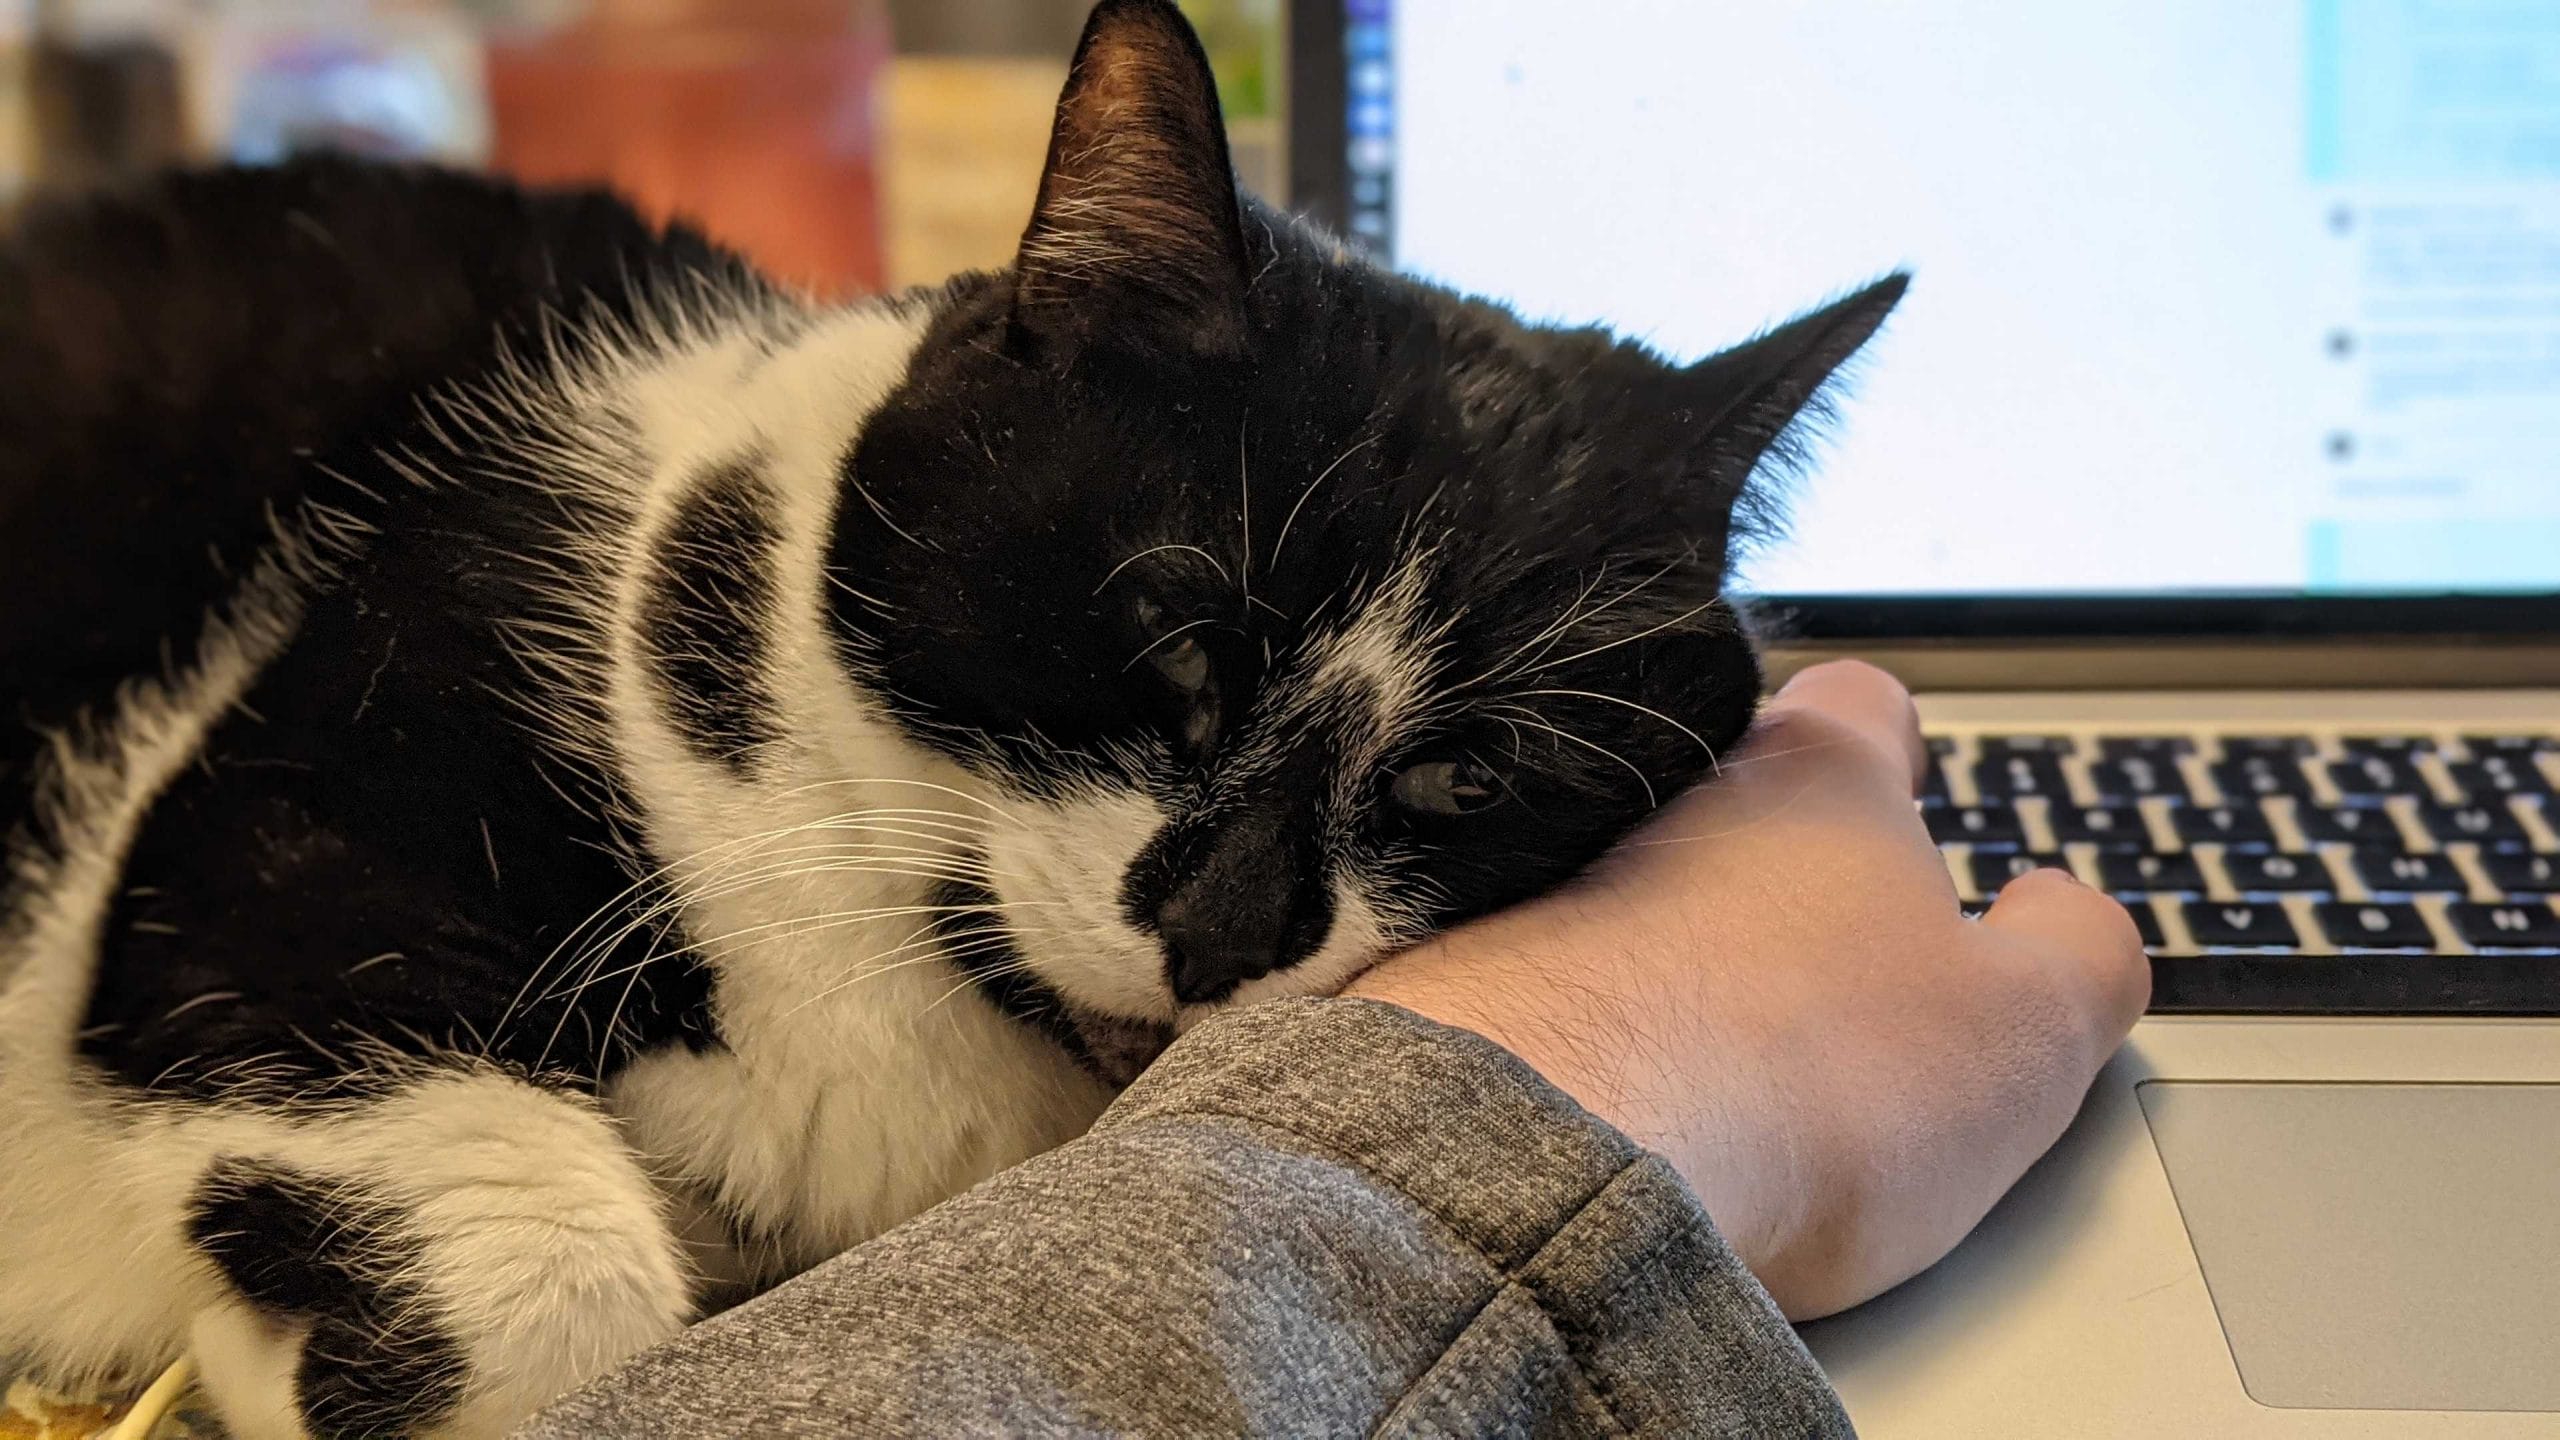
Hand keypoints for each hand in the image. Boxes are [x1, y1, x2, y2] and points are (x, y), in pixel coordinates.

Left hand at [1347, 660, 2147, 1318]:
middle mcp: (1659, 794)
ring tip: (1718, 1072)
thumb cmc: (1797, 1084)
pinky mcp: (1453, 965)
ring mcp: (1541, 874)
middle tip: (1827, 984)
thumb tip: (2074, 918)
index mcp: (1809, 775)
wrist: (1556, 1161)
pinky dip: (1573, 1025)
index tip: (1913, 813)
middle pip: (1732, 804)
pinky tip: (1608, 1101)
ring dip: (1666, 959)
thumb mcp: (2025, 1032)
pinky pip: (1530, 976)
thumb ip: (2082, 954)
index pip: (1865, 707)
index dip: (1901, 760)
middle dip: (1776, 878)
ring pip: (1624, 890)